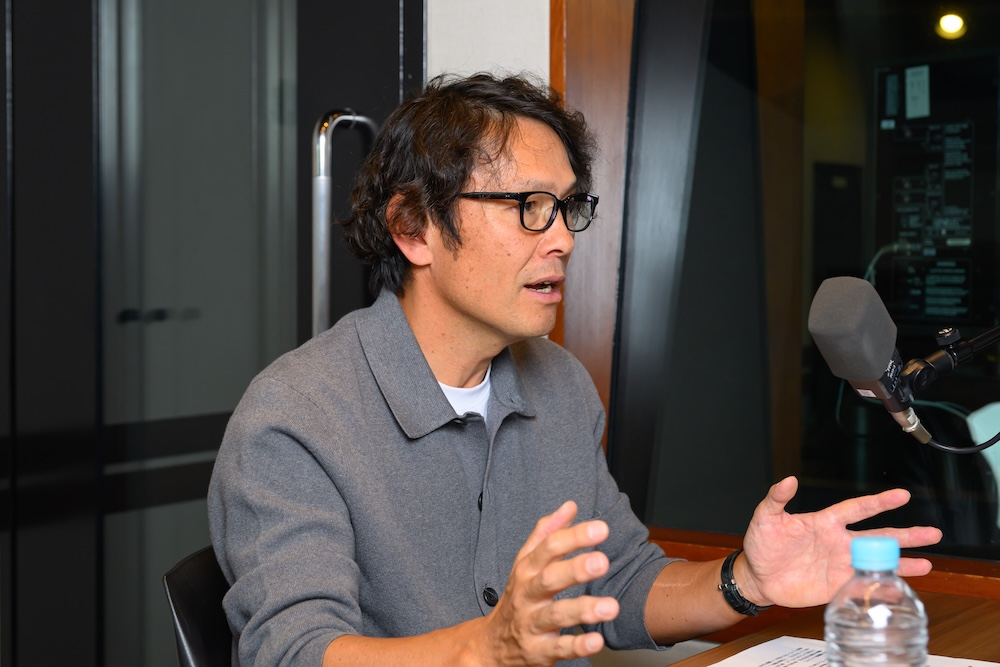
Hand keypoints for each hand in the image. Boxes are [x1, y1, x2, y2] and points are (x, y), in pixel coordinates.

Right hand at [476, 501, 618, 666]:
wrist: (493, 644)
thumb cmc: (518, 596)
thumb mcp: (526, 562)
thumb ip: (547, 533)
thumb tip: (570, 506)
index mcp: (527, 569)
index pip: (549, 547)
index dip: (575, 537)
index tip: (601, 528)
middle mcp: (528, 594)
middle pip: (550, 578)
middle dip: (575, 569)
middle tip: (602, 561)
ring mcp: (532, 623)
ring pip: (556, 615)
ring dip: (583, 609)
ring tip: (611, 605)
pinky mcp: (539, 651)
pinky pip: (559, 648)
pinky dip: (577, 645)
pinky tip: (596, 640)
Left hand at [736, 476, 942, 608]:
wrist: (757, 576)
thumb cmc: (762, 544)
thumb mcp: (765, 518)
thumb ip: (777, 499)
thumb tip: (787, 480)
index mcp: (825, 522)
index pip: (858, 509)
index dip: (879, 502)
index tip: (902, 495)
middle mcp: (839, 541)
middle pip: (879, 536)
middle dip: (906, 534)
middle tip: (933, 533)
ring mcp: (841, 563)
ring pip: (878, 561)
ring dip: (903, 561)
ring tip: (928, 561)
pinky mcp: (837, 585)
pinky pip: (865, 585)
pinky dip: (883, 586)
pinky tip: (901, 588)